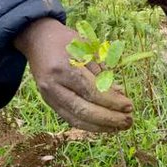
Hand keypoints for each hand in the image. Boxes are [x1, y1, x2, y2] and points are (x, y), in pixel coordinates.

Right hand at [14, 19, 132, 131]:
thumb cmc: (67, 41)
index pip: (91, 91)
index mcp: (64, 68)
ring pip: (76, 119)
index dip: (112, 102)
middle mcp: (53, 85)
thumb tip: (119, 95)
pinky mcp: (49, 102)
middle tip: (128, 121)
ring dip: (101, 126)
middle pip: (83, 110)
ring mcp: (49, 96)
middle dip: (109, 118)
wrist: (37, 40)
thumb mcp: (88, 49)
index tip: (129, 105)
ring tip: (120, 127)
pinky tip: (105, 126)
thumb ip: (102, 72)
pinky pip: (70, 119)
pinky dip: (89, 125)